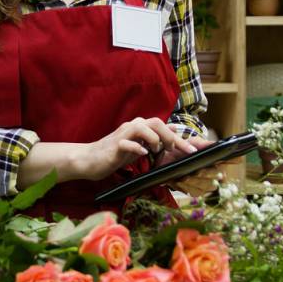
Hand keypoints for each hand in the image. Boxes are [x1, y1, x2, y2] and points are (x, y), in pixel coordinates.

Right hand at [80, 117, 196, 181]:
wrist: (90, 159)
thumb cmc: (114, 154)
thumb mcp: (138, 146)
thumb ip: (153, 138)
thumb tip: (173, 129)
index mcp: (139, 127)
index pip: (162, 126)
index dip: (179, 137)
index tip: (192, 150)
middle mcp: (132, 127)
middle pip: (156, 122)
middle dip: (170, 136)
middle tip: (177, 150)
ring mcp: (122, 135)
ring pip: (142, 127)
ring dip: (154, 139)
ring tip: (157, 150)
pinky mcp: (114, 146)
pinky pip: (127, 143)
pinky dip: (137, 148)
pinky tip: (142, 154)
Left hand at [157, 136, 241, 196]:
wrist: (163, 160)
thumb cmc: (180, 150)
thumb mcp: (190, 143)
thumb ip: (202, 144)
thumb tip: (215, 145)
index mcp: (215, 159)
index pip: (231, 159)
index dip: (234, 159)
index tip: (237, 158)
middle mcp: (214, 172)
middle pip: (217, 175)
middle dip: (206, 173)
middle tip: (197, 170)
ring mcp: (206, 183)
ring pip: (207, 185)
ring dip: (194, 181)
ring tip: (184, 176)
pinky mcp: (196, 191)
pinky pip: (195, 192)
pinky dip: (186, 187)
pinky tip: (179, 181)